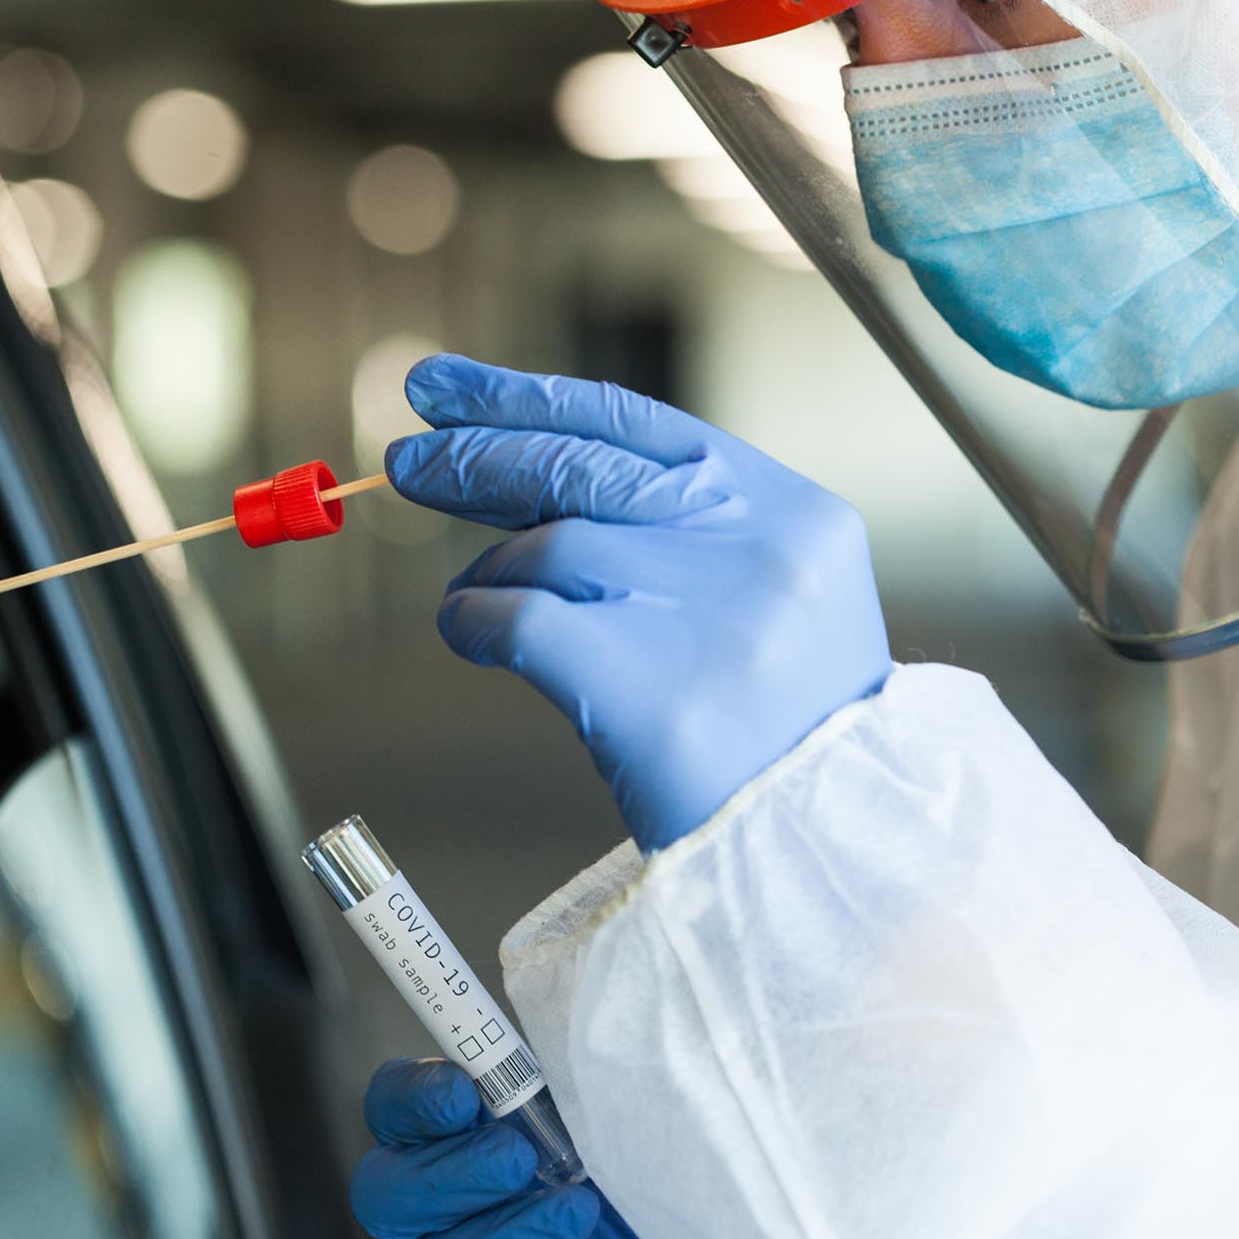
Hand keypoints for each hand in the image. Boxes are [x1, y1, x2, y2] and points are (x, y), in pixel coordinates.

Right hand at [349, 1058, 756, 1238]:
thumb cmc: (690, 1160)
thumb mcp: (648, 1089)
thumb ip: (590, 1044)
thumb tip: (571, 970)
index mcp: (476, 1133)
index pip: (396, 1108)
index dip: (410, 1099)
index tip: (463, 1092)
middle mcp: (460, 1208)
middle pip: (384, 1194)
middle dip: (443, 1175)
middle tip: (518, 1158)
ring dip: (496, 1237)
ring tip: (577, 1213)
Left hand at [390, 356, 891, 851]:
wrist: (828, 847)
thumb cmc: (784, 729)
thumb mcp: (779, 600)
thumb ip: (680, 529)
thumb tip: (521, 469)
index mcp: (793, 513)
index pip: (635, 421)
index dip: (524, 396)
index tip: (445, 391)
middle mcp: (755, 550)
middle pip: (579, 467)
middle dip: (477, 457)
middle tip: (409, 464)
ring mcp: (705, 619)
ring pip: (549, 546)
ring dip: (490, 568)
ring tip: (477, 597)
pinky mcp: (648, 695)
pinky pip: (519, 619)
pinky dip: (473, 618)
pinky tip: (467, 630)